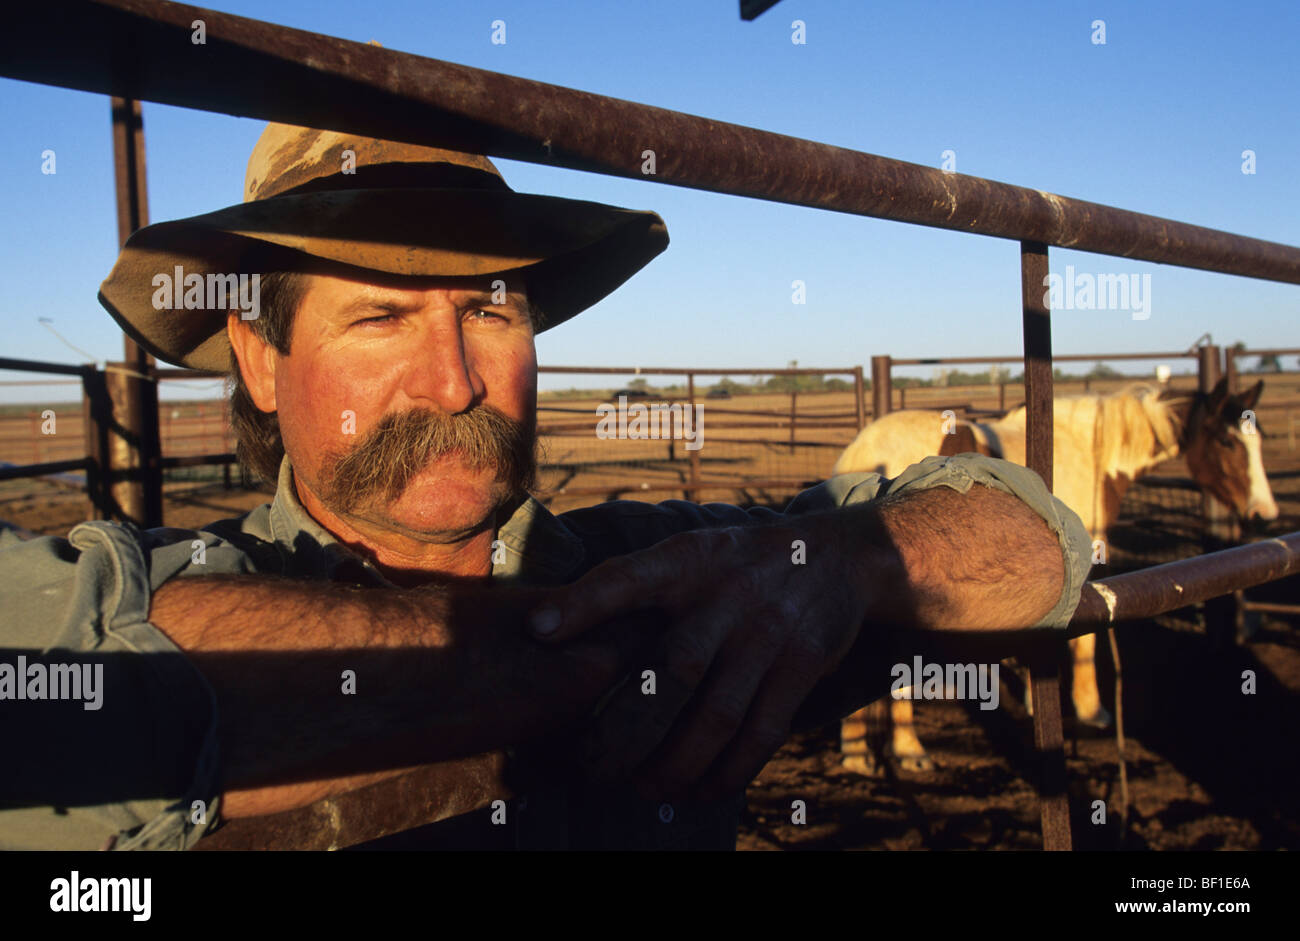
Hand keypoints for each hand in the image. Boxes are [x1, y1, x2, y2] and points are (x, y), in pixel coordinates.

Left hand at [527, 509, 881, 802]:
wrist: (836, 557)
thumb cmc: (737, 563)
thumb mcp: (690, 551)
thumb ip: (631, 582)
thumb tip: (545, 625)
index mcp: (689, 559)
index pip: (630, 576)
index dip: (584, 602)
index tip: (538, 630)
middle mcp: (729, 594)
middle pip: (672, 671)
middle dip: (628, 730)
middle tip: (592, 767)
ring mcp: (769, 632)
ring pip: (716, 716)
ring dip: (676, 765)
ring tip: (644, 789)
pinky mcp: (802, 666)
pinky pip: (762, 733)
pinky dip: (728, 772)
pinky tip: (701, 791)